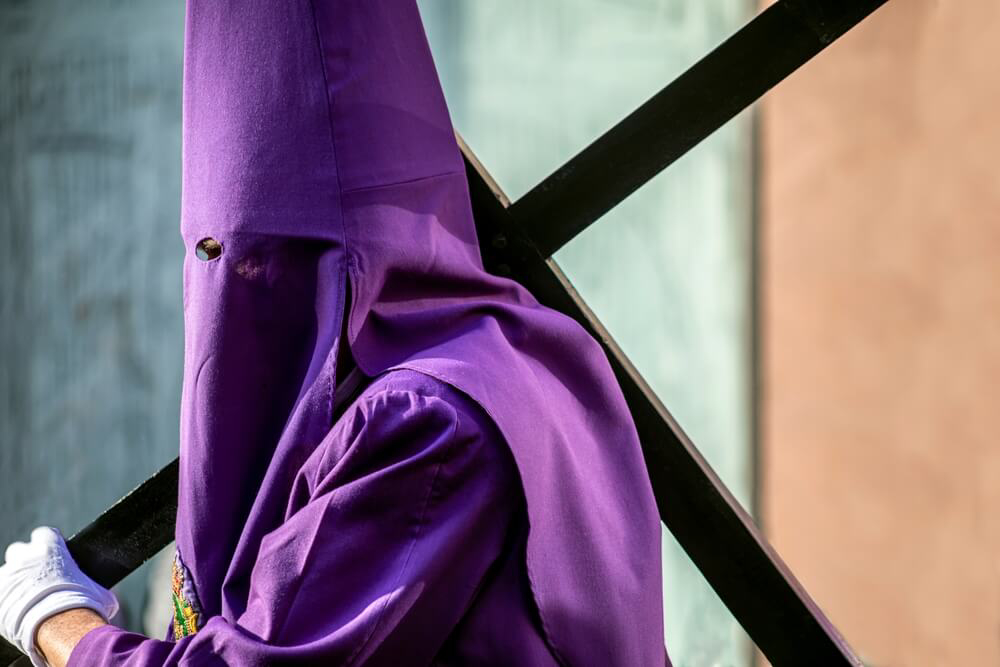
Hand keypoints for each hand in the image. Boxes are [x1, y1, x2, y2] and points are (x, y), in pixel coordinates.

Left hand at [0, 527, 117, 666]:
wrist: (60, 628)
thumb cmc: (83, 606)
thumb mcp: (99, 589)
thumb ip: (94, 583)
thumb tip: (105, 593)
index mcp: (50, 547)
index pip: (44, 533)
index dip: (48, 544)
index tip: (52, 556)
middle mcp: (25, 557)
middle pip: (19, 550)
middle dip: (25, 561)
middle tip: (37, 578)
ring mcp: (7, 577)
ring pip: (6, 574)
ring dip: (14, 583)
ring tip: (26, 600)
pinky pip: (0, 595)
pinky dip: (6, 601)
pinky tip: (17, 612)